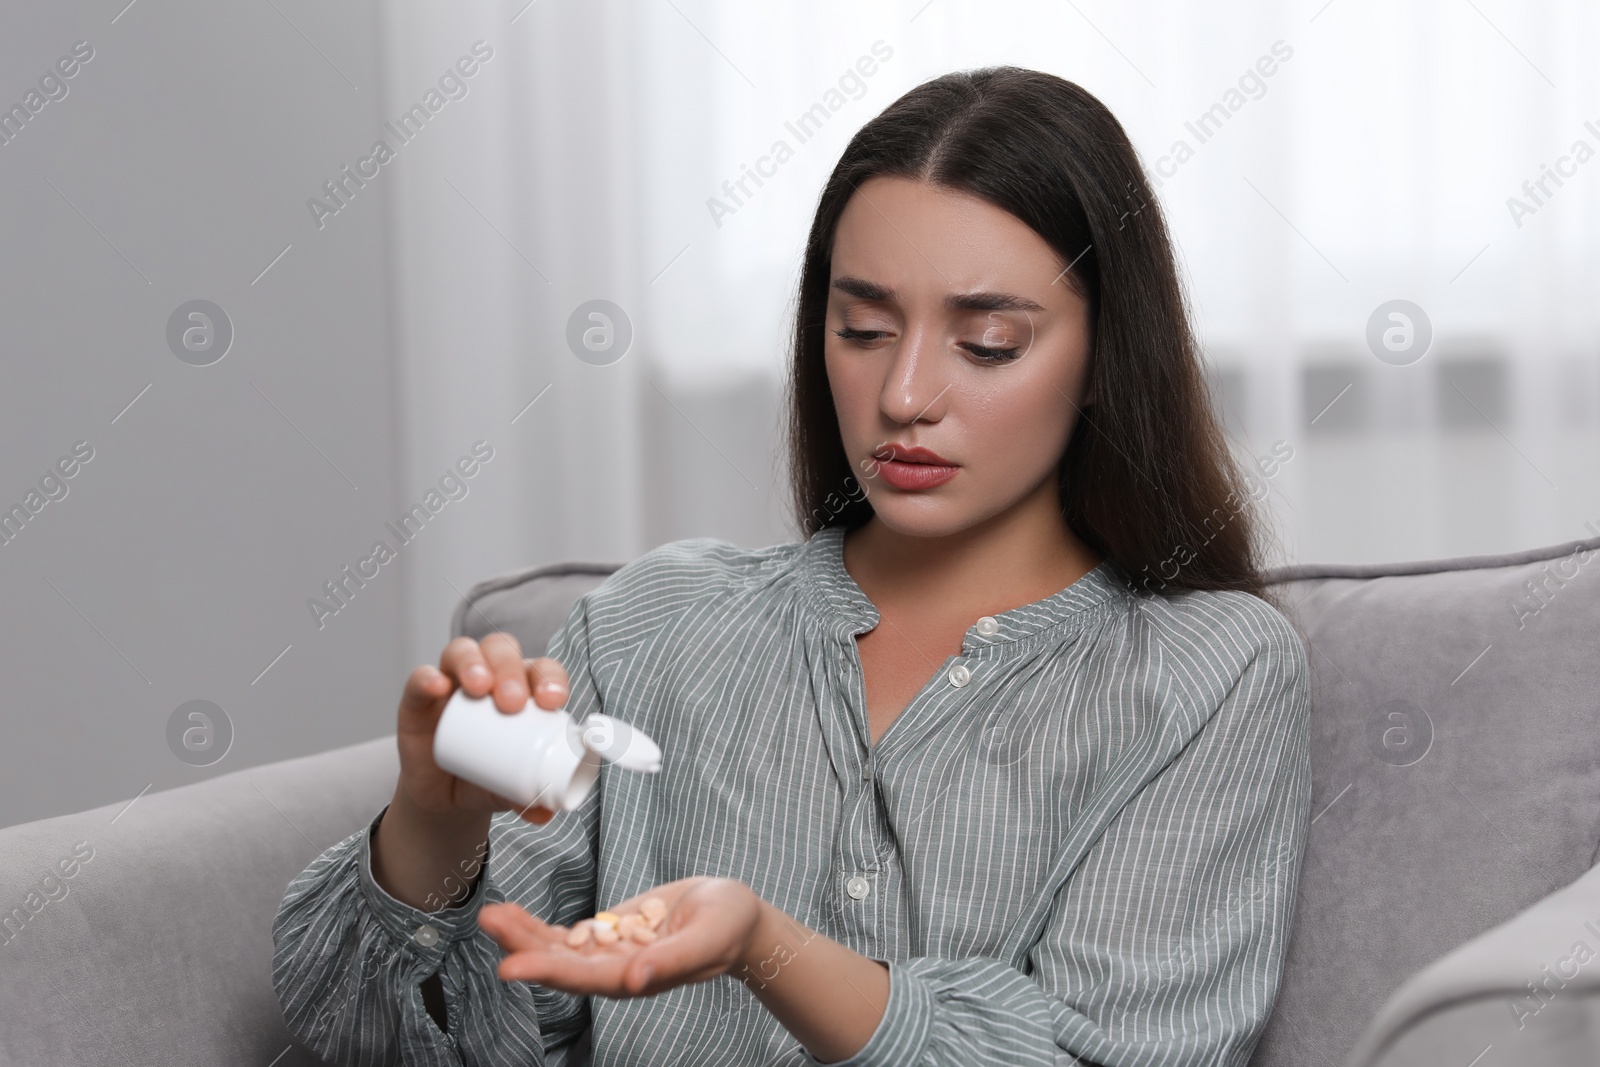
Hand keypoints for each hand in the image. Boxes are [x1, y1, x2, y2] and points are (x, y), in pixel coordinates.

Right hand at [397, 632, 570, 824]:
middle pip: (502, 650)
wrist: (445, 797)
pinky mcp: (418, 699)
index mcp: (524, 689)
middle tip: (513, 703)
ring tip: (481, 689)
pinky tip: (438, 686)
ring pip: (464, 651)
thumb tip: (546, 814)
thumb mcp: (511, 788)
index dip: (550, 677)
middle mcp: (489, 676)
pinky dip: (428, 677)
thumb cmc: (489, 777)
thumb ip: (528, 799)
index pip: (541, 669)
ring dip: (475, 663)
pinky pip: (420, 677)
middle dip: (511, 670)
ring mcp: (452, 683)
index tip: (553, 701)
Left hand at [478, 877, 764, 997]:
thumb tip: (633, 981)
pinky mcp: (607, 933)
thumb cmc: (728, 927)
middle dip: (523, 944)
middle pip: (561, 963)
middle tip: (489, 921)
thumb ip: (671, 961)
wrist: (735, 916)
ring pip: (556, 948)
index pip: (584, 978)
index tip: (510, 966)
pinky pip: (565, 934)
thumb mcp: (706, 939)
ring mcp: (609, 953)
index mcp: (638, 978)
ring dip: (522, 934)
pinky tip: (511, 914)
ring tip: (490, 914)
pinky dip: (537, 925)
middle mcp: (615, 972)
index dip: (547, 971)